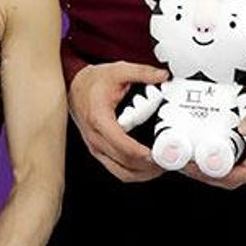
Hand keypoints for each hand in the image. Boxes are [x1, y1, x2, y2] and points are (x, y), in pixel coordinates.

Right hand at [69, 61, 168, 181]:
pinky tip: (149, 167)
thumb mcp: (118, 71)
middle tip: (171, 161)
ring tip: (164, 166)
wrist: (74, 87)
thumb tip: (163, 76)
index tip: (160, 154)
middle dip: (150, 166)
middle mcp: (96, 138)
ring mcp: (97, 148)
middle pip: (125, 163)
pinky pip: (118, 170)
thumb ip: (142, 72)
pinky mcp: (100, 152)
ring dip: (145, 174)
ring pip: (122, 173)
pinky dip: (136, 173)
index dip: (142, 153)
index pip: (121, 144)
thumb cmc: (92, 82)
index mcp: (99, 119)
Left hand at [181, 63, 245, 190]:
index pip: (243, 174)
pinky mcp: (236, 136)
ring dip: (202, 165)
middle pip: (229, 175)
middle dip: (205, 174)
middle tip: (184, 164)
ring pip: (222, 164)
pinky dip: (204, 150)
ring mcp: (245, 145)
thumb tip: (244, 129)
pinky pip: (220, 149)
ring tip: (182, 157)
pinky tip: (191, 143)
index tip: (199, 168)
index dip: (220, 175)